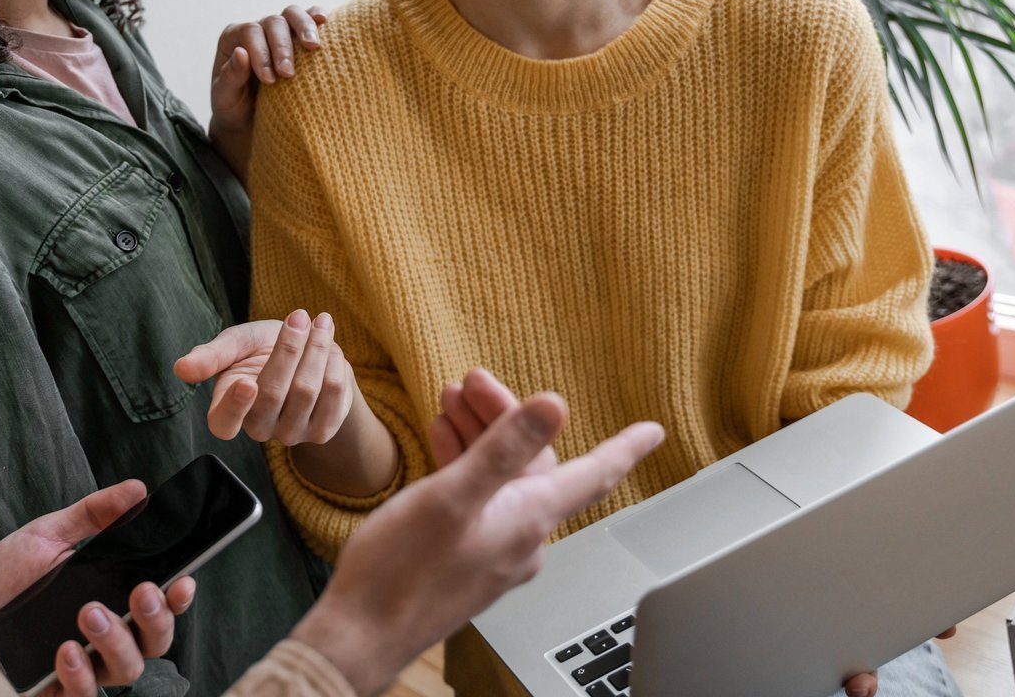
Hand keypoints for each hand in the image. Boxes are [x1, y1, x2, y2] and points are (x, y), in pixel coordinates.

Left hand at [0, 480, 197, 694]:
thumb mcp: (49, 534)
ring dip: (116, 643)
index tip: (183, 580)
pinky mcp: (54, 690)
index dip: (179, 598)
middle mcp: (106, 638)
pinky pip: (81, 695)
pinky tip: (66, 650)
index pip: (161, 606)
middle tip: (141, 592)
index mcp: (114, 599)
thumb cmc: (8, 575)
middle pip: (154, 642)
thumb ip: (93, 514)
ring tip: (90, 613)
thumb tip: (137, 489)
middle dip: (155, 619)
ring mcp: (83, 667)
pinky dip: (80, 676)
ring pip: (126, 671)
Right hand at [174, 310, 354, 445]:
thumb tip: (181, 368)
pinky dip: (334, 363)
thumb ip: (211, 355)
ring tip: (319, 322)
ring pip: (306, 392)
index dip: (235, 407)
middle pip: (273, 394)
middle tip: (299, 316)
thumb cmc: (262, 350)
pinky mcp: (322, 430)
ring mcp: (291, 433)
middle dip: (289, 349)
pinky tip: (330, 347)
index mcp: (228, 410)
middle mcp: (259, 428)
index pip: (224, 424)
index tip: (247, 382)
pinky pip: (334, 396)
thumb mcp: (236, 344)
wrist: (306, 356)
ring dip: (316, 349)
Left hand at [207, 4, 325, 179]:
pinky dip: (317, 17)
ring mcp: (279, 31)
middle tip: (288, 73)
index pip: (250, 33)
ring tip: (313, 46)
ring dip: (305, 27)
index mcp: (233, 38)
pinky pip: (309, 18)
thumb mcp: (225, 97)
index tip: (269, 79)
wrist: (250, 120)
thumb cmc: (235, 107)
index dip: (261, 52)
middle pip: (273, 22)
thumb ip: (230, 76)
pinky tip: (325, 22)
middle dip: (283, 47)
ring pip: (292, 14)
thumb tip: (241, 53)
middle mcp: (257, 29)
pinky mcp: (298, 37)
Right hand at [433, 371, 952, 696]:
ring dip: (481, 436)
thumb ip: (505, 447)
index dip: (624, 447)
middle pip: (533, 464)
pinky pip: (482, 499)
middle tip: (474, 382)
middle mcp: (521, 539)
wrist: (361, 632)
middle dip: (506, 415)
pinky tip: (443, 442)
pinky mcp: (467, 559)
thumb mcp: (454, 493)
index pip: (591, 476)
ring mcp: (494, 551)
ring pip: (503, 479)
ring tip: (450, 401)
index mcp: (528, 520)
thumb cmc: (401, 570)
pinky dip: (467, 464)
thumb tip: (554, 405)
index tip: (653, 431)